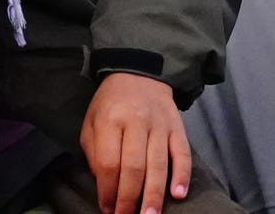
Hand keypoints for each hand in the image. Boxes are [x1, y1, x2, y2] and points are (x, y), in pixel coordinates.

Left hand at [83, 71, 191, 213]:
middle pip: (134, 166)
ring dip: (154, 195)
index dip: (108, 190)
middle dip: (130, 198)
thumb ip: (94, 152)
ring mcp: (160, 125)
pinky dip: (182, 175)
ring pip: (158, 164)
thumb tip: (104, 184)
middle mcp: (136, 121)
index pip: (109, 162)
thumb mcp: (92, 121)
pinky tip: (178, 194)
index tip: (106, 209)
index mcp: (110, 119)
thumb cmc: (111, 104)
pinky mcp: (178, 128)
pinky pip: (182, 153)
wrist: (139, 73)